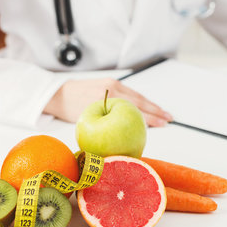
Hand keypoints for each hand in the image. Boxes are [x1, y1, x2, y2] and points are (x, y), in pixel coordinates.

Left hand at [44, 78, 172, 126]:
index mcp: (106, 98)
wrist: (57, 93)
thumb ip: (105, 128)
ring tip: (164, 114)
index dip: (149, 118)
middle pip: (139, 101)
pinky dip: (141, 100)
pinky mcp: (111, 82)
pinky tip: (148, 107)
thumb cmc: (68, 110)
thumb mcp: (87, 122)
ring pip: (137, 96)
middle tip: (168, 119)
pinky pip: (130, 92)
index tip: (161, 124)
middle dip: (156, 111)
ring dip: (151, 105)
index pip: (133, 108)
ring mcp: (112, 84)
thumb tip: (122, 143)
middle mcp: (111, 88)